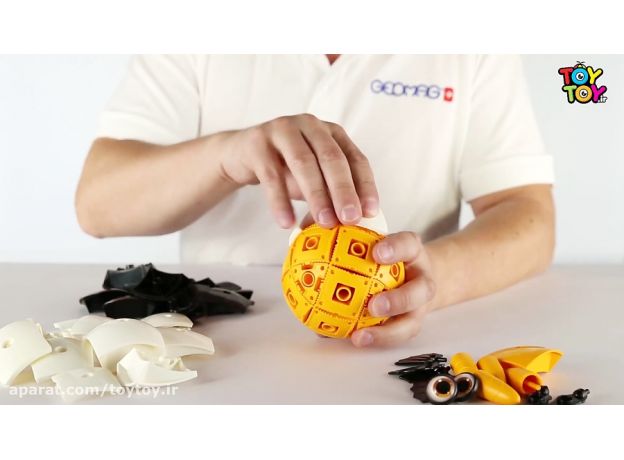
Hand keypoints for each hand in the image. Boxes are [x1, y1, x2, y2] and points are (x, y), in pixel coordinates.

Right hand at [217, 114, 378, 228]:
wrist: (240, 154)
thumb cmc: (285, 168)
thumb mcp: (313, 178)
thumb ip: (332, 193)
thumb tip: (355, 223)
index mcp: (332, 133)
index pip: (355, 158)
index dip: (365, 186)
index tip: (370, 212)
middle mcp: (310, 125)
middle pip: (332, 158)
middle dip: (343, 191)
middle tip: (350, 219)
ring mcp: (283, 130)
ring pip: (304, 163)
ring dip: (316, 196)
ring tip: (324, 223)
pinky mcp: (257, 142)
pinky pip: (271, 174)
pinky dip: (280, 201)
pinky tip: (286, 222)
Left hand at [350, 232, 435, 346]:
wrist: (412, 274)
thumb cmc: (385, 255)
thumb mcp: (373, 240)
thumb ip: (346, 239)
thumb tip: (305, 234)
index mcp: (411, 252)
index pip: (408, 245)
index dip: (396, 248)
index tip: (376, 253)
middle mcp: (421, 279)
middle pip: (421, 291)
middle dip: (399, 300)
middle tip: (374, 305)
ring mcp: (419, 306)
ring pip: (411, 323)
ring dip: (387, 332)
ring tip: (360, 336)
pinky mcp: (411, 325)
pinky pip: (394, 337)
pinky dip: (374, 340)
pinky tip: (351, 340)